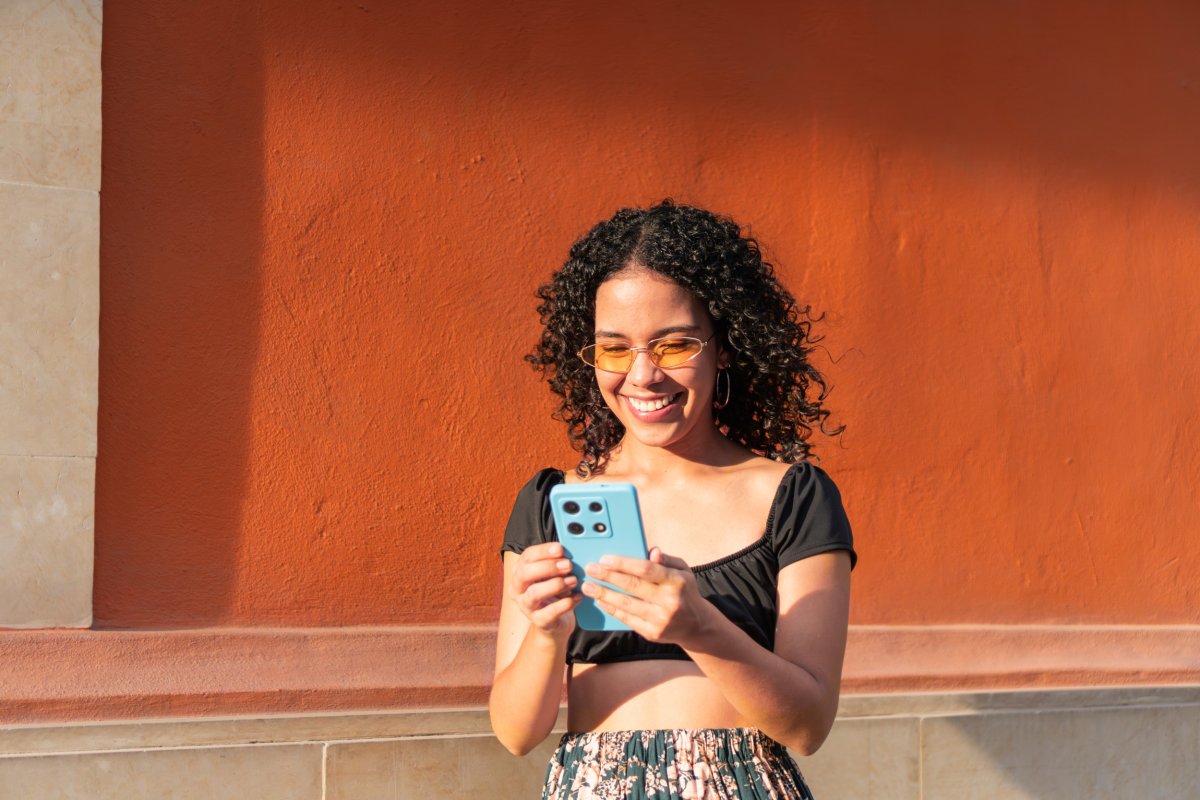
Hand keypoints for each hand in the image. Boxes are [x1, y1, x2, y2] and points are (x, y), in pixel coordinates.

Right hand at [509, 542, 580, 638]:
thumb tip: (572, 548)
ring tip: (574, 581)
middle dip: (548, 567)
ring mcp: (526, 606)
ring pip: (534, 593)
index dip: (543, 551)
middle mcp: (517, 589)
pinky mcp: (539, 621)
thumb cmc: (554, 592)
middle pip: (524, 573)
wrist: (554, 622)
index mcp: (520, 572)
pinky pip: (550, 612)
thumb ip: (557, 562)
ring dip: (557, 584)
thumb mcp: (552, 574)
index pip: (526, 557)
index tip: (560, 548)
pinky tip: (578, 597)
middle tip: (568, 565)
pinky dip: (567, 603)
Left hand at [581, 547, 711, 647]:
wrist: (696, 625)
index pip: (646, 570)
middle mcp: (669, 601)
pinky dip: (612, 609)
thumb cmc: (684, 590)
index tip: (604, 559)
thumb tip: (651, 551)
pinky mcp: (653, 633)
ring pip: (626, 604)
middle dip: (608, 577)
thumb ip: (666, 559)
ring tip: (588, 586)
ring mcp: (660, 619)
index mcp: (676, 581)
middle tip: (590, 569)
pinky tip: (600, 601)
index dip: (623, 564)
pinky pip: (627, 620)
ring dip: (604, 594)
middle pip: (633, 586)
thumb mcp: (682, 570)